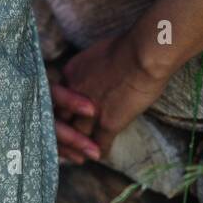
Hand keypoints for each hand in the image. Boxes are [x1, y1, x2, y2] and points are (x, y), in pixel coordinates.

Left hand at [59, 32, 173, 161]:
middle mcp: (74, 94)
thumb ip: (94, 69)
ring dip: (77, 148)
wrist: (144, 53)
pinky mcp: (108, 123)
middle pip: (60, 120)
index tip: (62, 119)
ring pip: (76, 137)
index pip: (57, 100)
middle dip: (60, 134)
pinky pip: (99, 144)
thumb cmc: (130, 46)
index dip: (60, 111)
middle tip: (61, 145)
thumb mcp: (99, 54)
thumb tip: (101, 75)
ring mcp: (90, 111)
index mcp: (71, 74)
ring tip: (78, 157)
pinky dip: (99, 152)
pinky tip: (99, 156)